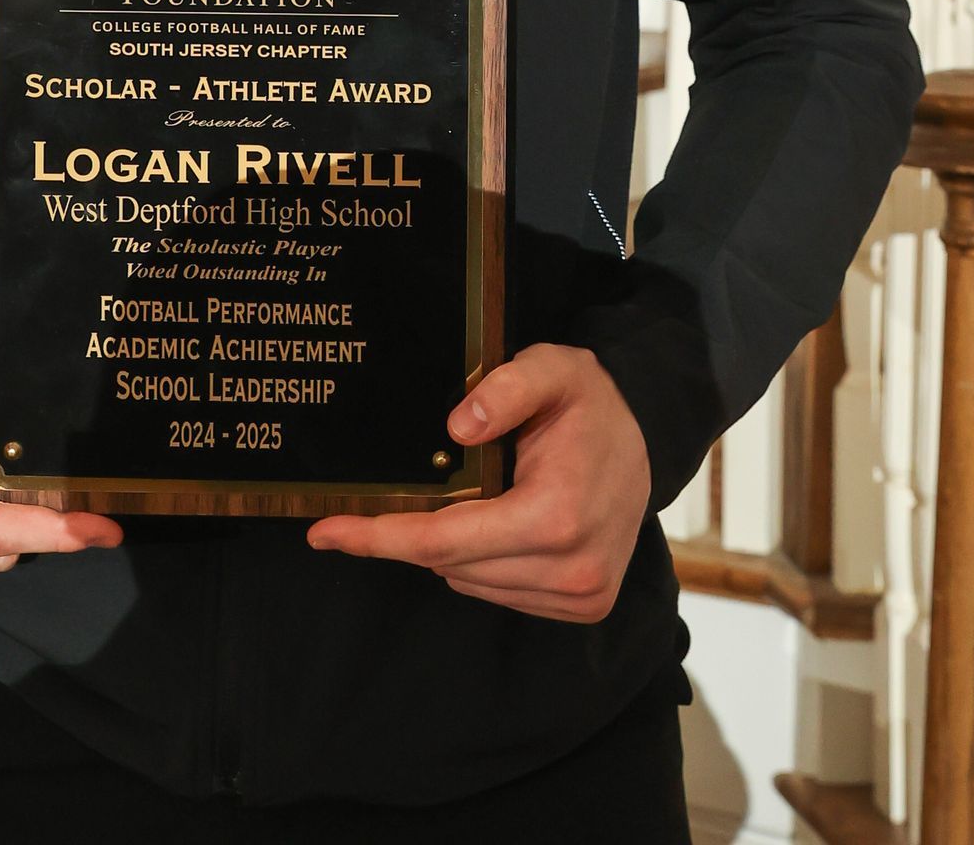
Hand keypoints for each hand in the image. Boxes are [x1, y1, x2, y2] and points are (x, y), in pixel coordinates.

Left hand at [305, 343, 649, 621]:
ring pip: (472, 583)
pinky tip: (491, 525)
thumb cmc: (590, 400)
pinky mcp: (585, 605)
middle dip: (406, 537)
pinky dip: (480, 564)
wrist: (648, 434)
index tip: (324, 533)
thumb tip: (456, 427)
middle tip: (370, 506)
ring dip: (448, 549)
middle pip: (451, 565)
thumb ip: (503, 390)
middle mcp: (571, 569)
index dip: (379, 538)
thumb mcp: (549, 368)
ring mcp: (581, 594)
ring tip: (464, 499)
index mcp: (555, 516)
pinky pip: (503, 593)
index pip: (444, 540)